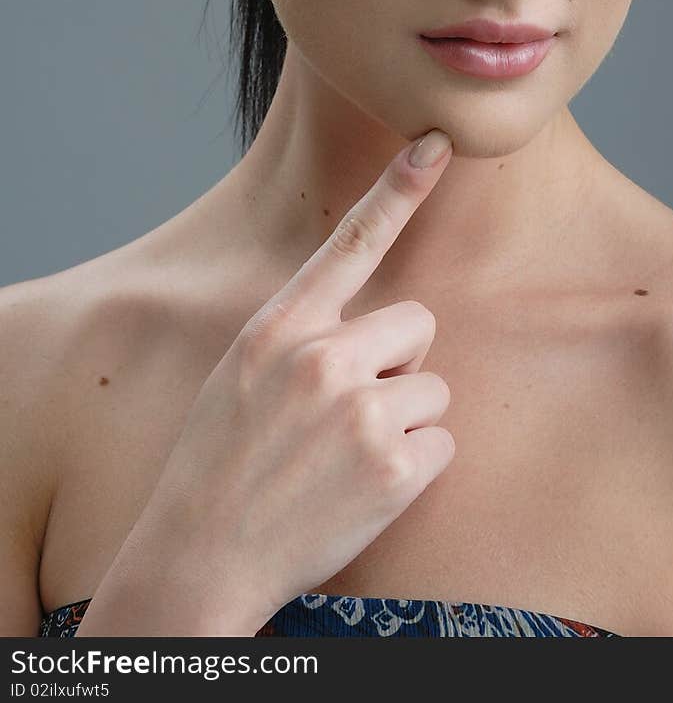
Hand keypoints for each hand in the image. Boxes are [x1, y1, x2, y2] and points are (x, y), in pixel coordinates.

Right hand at [130, 128, 455, 633]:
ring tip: (346, 458)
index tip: (436, 143)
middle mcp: (322, 358)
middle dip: (401, 363)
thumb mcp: (242, 373)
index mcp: (280, 328)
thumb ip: (301, 336)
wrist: (200, 559)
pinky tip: (364, 491)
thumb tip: (367, 323)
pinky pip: (442, 445)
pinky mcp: (393, 468)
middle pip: (418, 323)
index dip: (397, 189)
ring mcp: (360, 412)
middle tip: (349, 412)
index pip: (349, 242)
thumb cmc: (221, 463)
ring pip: (434, 389)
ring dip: (406, 421)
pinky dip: (416, 470)